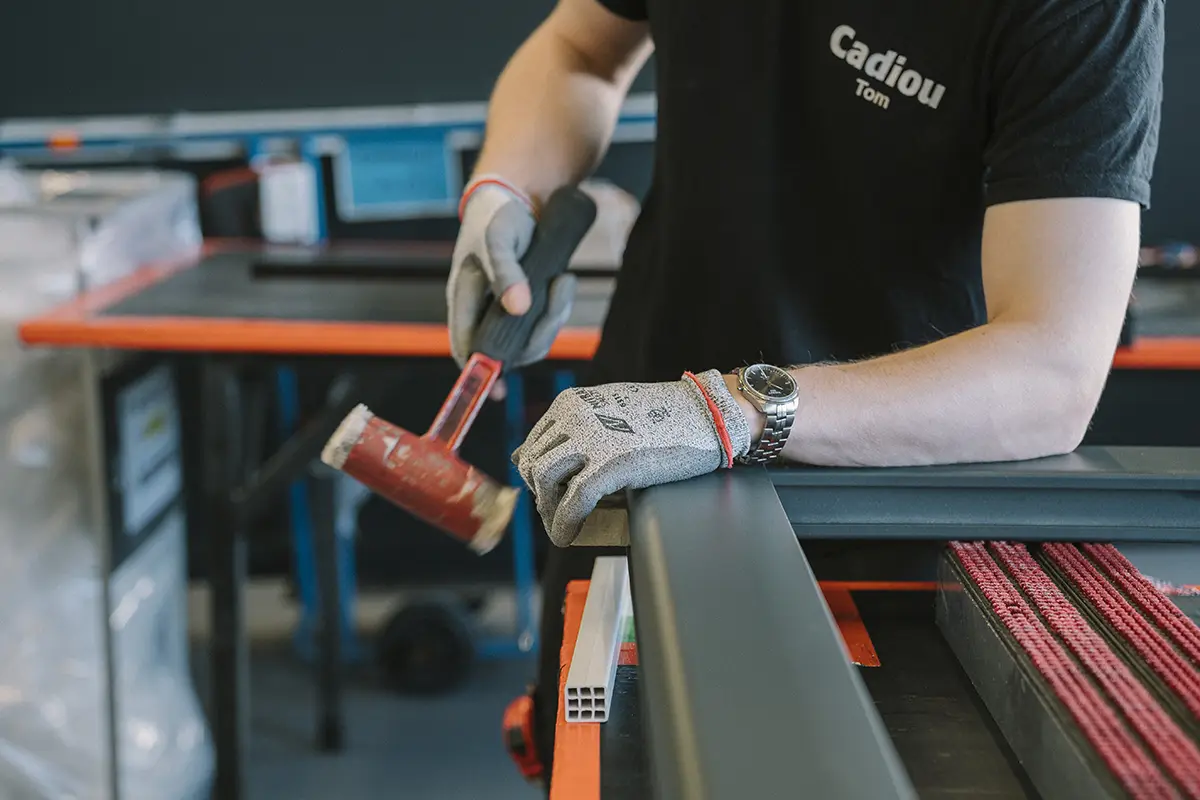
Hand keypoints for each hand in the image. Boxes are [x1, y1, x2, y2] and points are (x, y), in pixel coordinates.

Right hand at [447, 177, 577, 396]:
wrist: (520, 197)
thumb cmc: (498, 216)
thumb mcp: (499, 238)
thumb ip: (506, 272)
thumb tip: (517, 308)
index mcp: (463, 297)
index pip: (465, 346)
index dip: (478, 373)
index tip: (496, 391)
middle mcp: (484, 311)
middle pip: (506, 350)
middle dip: (536, 334)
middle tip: (558, 296)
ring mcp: (507, 311)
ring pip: (530, 339)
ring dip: (553, 318)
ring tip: (564, 282)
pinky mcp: (529, 305)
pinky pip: (545, 323)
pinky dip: (559, 308)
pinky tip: (564, 281)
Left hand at [512, 370, 752, 545]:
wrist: (707, 414)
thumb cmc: (666, 415)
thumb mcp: (609, 410)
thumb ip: (577, 428)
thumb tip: (540, 457)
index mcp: (573, 403)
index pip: (533, 444)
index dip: (535, 475)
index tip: (548, 493)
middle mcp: (575, 416)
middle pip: (532, 463)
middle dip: (539, 493)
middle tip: (555, 511)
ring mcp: (591, 439)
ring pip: (544, 481)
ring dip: (548, 509)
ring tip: (562, 523)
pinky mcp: (611, 464)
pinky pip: (573, 501)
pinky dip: (564, 523)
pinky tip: (568, 534)